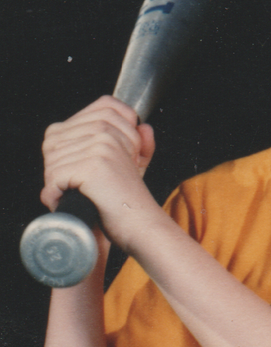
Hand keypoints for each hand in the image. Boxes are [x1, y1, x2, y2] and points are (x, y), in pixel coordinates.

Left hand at [40, 96, 159, 249]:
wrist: (140, 222)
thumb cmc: (131, 195)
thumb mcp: (136, 159)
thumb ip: (136, 139)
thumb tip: (142, 128)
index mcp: (110, 125)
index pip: (61, 126)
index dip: (60, 152)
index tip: (75, 168)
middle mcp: (104, 132)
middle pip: (53, 144)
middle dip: (57, 167)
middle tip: (78, 183)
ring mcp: (99, 148)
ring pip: (52, 163)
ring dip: (57, 184)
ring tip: (79, 193)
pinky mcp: (92, 167)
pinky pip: (55, 178)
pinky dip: (55, 196)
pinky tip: (71, 200)